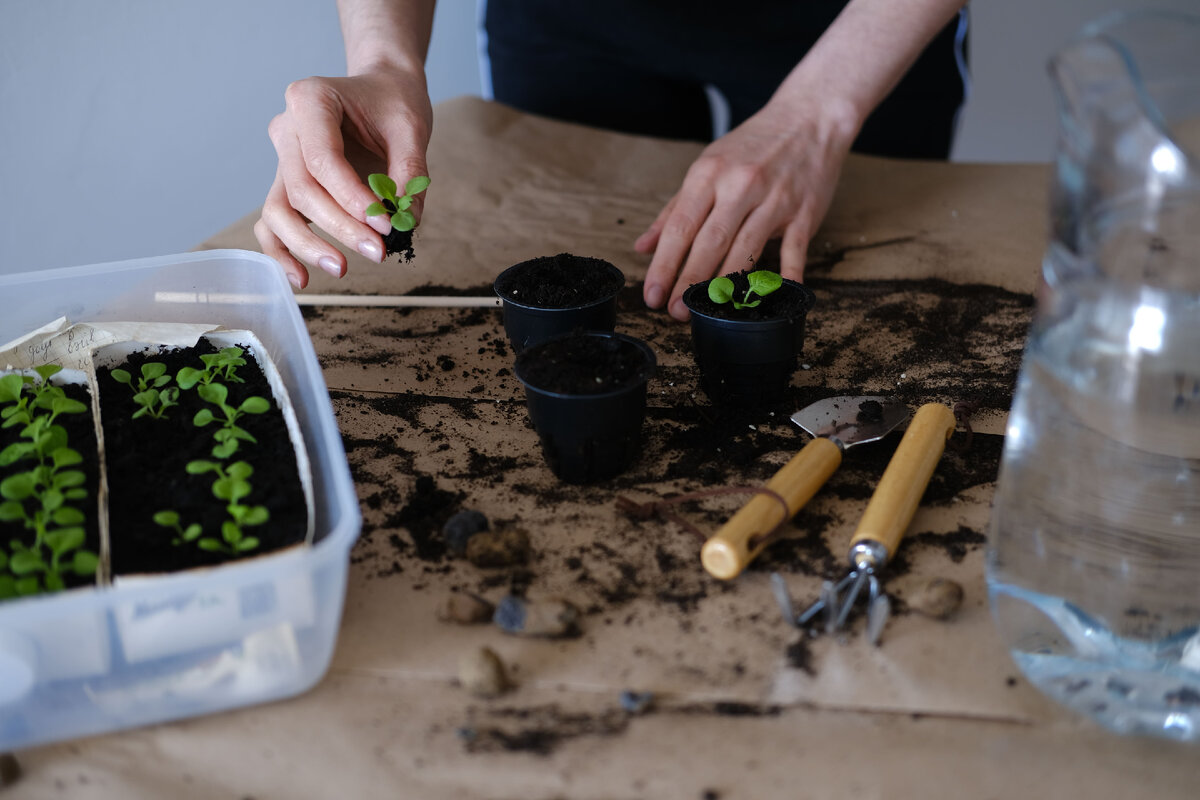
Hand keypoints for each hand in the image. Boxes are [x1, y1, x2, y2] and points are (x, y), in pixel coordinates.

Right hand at [254, 65, 432, 288]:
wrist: (381, 90)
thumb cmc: (393, 102)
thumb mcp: (411, 127)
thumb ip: (410, 171)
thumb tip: (405, 222)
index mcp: (310, 99)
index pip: (322, 160)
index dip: (352, 199)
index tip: (386, 225)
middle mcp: (287, 128)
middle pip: (301, 190)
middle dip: (339, 227)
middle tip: (378, 252)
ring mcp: (282, 158)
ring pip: (277, 210)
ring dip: (307, 245)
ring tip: (342, 269)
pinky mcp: (287, 183)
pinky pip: (273, 221)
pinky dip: (283, 250)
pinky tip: (303, 278)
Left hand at [636, 97, 855, 320]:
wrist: (809, 118)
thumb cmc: (753, 146)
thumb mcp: (707, 167)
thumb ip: (674, 210)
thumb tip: (643, 246)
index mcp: (709, 174)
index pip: (680, 227)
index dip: (664, 265)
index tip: (652, 294)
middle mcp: (740, 186)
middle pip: (710, 242)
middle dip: (689, 281)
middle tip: (676, 312)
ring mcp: (775, 200)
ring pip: (746, 250)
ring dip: (725, 286)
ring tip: (709, 312)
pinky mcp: (804, 212)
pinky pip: (794, 251)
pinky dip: (785, 277)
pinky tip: (772, 300)